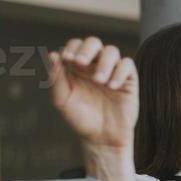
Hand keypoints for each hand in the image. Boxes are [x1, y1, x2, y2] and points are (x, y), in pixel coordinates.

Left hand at [48, 37, 138, 180]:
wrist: (101, 138)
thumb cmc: (80, 119)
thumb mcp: (62, 100)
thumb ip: (56, 78)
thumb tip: (53, 55)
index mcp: (77, 68)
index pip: (76, 46)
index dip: (72, 47)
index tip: (67, 59)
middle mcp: (94, 66)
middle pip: (94, 43)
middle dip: (87, 49)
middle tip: (80, 63)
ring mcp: (112, 72)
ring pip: (112, 51)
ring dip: (104, 63)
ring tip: (99, 81)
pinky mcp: (128, 80)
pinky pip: (127, 65)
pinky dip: (119, 73)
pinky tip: (112, 87)